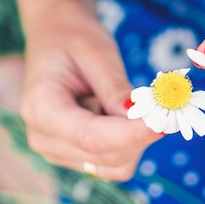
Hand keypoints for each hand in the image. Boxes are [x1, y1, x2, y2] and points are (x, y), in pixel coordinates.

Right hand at [19, 0, 160, 180]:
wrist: (56, 38)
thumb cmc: (74, 39)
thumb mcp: (97, 53)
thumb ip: (115, 88)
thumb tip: (142, 118)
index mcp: (39, 108)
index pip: (91, 137)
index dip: (131, 134)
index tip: (164, 122)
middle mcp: (42, 138)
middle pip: (106, 155)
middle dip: (139, 133)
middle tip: (160, 101)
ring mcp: (57, 152)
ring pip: (115, 165)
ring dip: (135, 138)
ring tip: (122, 100)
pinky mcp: (75, 157)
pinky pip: (115, 163)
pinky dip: (130, 142)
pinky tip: (120, 114)